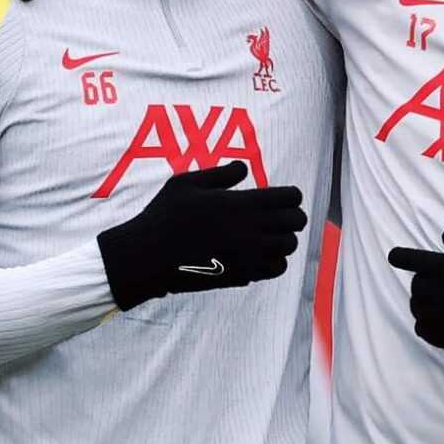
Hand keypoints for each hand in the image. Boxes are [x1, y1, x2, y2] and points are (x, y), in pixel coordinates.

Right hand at [97, 161, 307, 309]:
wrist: (148, 257)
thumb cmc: (164, 216)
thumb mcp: (187, 183)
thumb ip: (220, 175)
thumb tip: (243, 168)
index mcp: (239, 202)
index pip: (288, 197)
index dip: (293, 196)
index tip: (288, 198)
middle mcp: (249, 228)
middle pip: (295, 221)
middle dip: (295, 217)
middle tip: (286, 217)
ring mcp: (248, 254)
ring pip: (289, 246)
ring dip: (285, 239)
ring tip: (273, 236)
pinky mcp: (242, 274)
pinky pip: (276, 268)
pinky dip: (276, 261)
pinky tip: (262, 255)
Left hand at [388, 226, 443, 349]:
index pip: (420, 262)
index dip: (403, 257)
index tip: (394, 255)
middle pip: (418, 288)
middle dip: (420, 279)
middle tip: (430, 274)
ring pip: (420, 312)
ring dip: (421, 302)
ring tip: (431, 296)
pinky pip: (430, 336)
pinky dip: (424, 325)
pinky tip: (431, 318)